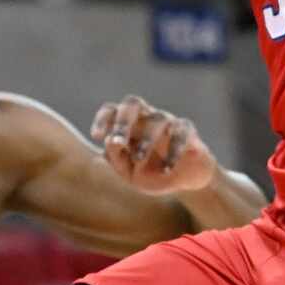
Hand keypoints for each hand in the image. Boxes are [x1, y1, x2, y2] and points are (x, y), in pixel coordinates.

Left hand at [92, 96, 219, 195]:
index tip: (96, 136)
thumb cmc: (151, 172)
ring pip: (157, 120)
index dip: (102, 119)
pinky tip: (167, 169)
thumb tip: (109, 142)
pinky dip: (173, 150)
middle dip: (123, 121)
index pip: (111, 111)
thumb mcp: (129, 173)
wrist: (183, 181)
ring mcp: (168, 122)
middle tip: (118, 142)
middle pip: (132, 104)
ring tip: (139, 159)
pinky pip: (180, 133)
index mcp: (128, 125)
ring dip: (146, 140)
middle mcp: (146, 118)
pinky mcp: (188, 131)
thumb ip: (116, 159)